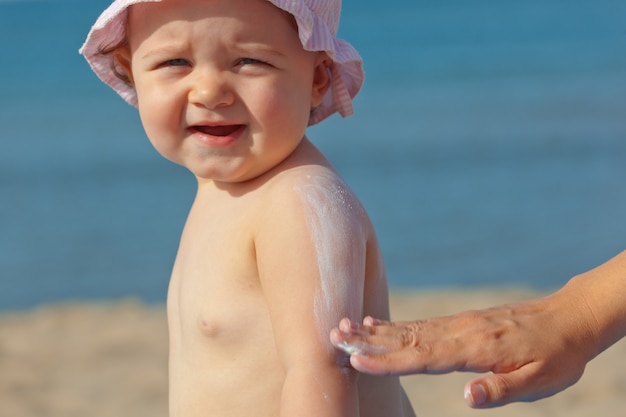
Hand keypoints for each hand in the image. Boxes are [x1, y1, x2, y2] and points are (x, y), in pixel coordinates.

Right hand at [330, 291, 596, 407]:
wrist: (568, 318)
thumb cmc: (556, 355)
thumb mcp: (539, 381)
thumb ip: (500, 390)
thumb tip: (465, 397)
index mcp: (476, 349)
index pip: (423, 357)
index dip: (388, 361)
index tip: (357, 360)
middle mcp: (459, 332)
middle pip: (406, 338)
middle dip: (367, 339)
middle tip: (334, 335)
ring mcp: (457, 324)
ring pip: (408, 328)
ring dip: (374, 330)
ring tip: (344, 327)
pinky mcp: (459, 322)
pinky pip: (420, 324)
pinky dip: (394, 325)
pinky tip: (377, 324)